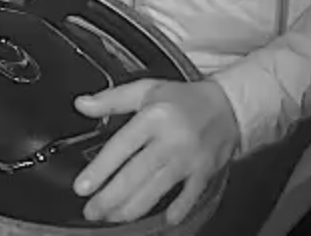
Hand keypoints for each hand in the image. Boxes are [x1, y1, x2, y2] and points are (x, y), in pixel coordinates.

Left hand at [72, 79, 239, 223]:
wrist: (229, 106)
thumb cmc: (183, 99)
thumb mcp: (146, 90)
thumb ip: (112, 99)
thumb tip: (81, 104)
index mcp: (153, 118)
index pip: (121, 147)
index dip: (100, 170)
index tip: (81, 187)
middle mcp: (171, 140)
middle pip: (136, 174)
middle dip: (110, 197)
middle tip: (91, 211)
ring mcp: (189, 159)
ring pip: (157, 189)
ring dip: (132, 208)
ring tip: (111, 217)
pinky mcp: (205, 173)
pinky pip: (189, 196)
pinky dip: (177, 210)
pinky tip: (163, 220)